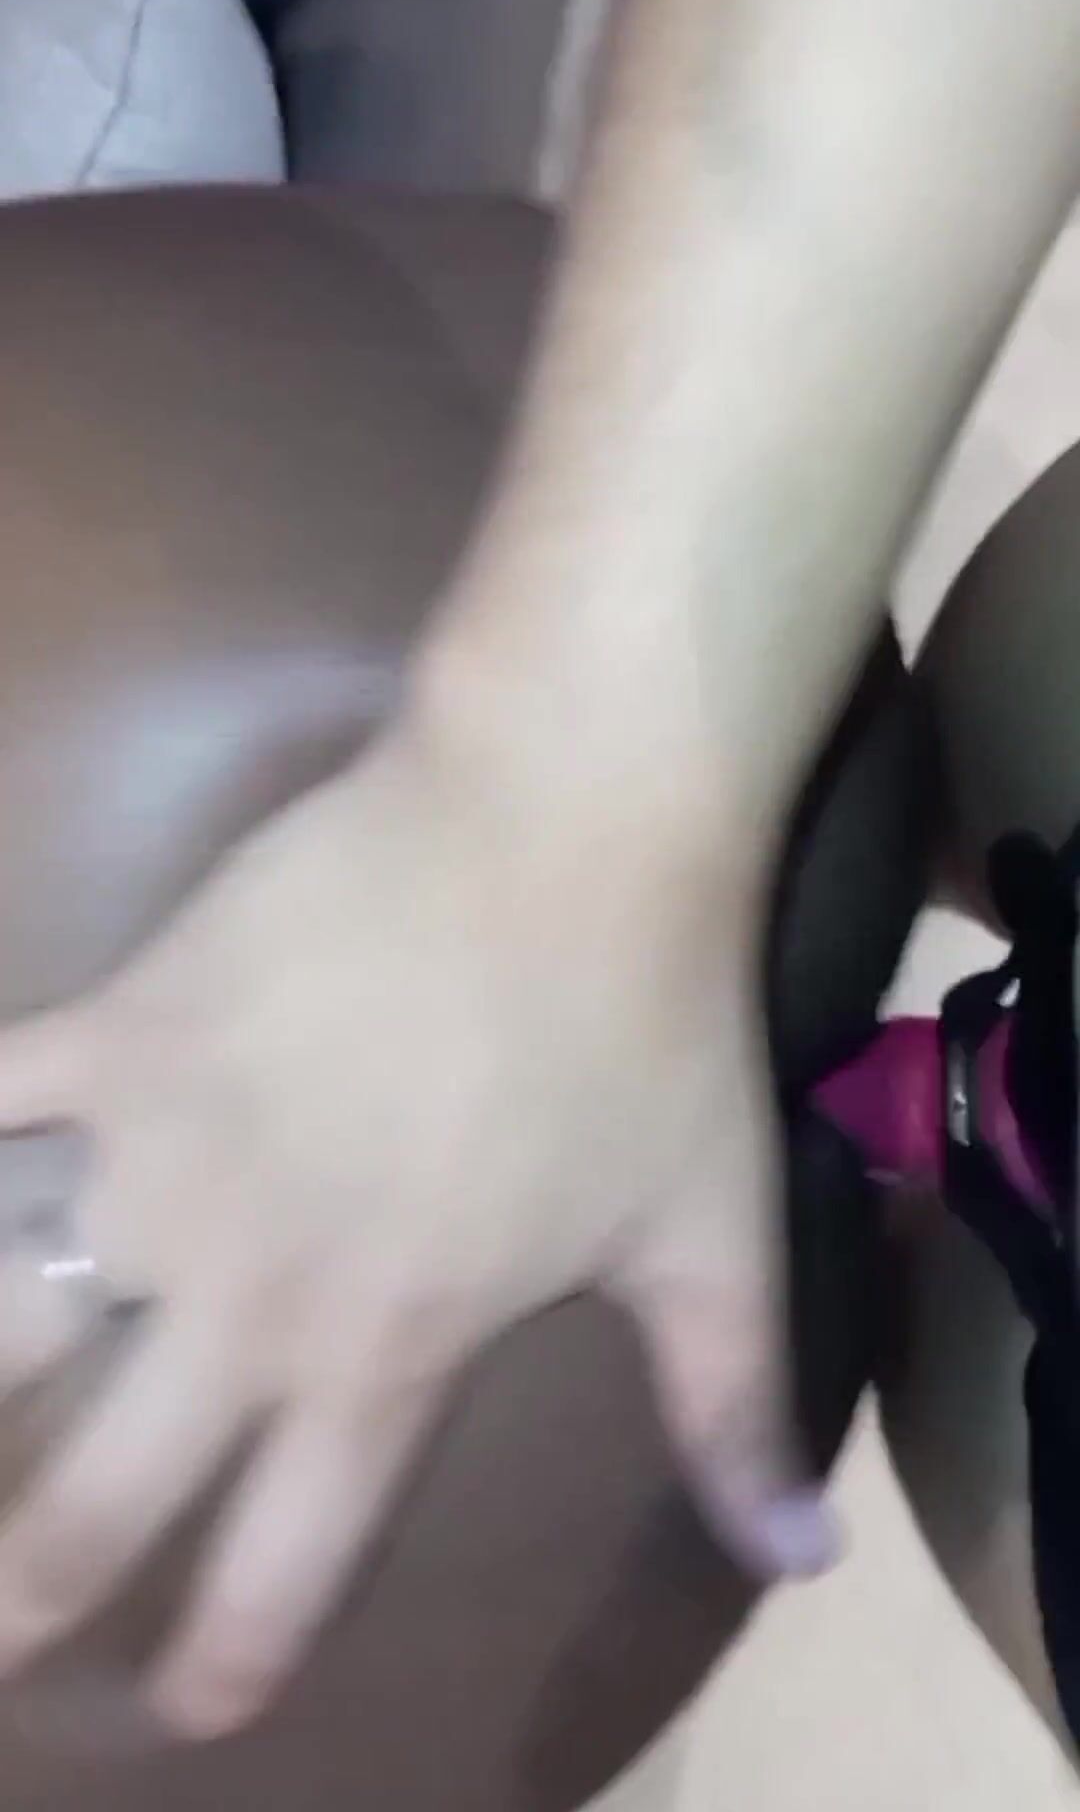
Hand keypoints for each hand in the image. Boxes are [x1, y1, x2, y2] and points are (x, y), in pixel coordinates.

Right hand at [0, 687, 834, 1738]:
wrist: (560, 821)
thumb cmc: (646, 1030)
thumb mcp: (712, 1237)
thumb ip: (736, 1412)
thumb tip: (808, 1566)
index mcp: (382, 1354)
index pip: (278, 1565)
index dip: (225, 1660)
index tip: (190, 1711)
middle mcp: (244, 1291)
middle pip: (92, 1498)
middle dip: (21, 1597)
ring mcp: (161, 1160)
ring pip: (2, 1320)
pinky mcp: (122, 1030)